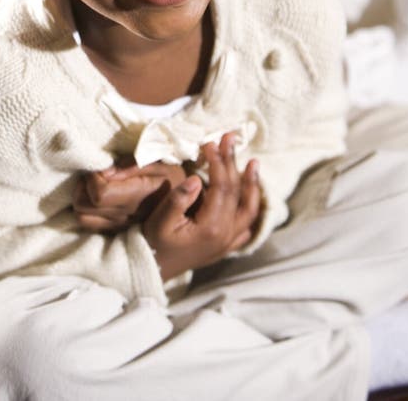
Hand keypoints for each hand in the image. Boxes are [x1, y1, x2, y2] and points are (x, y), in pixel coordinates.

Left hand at [73, 158, 186, 232]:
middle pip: (82, 207)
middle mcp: (125, 217)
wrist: (190, 206)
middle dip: (84, 187)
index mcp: (136, 198)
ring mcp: (119, 228)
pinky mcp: (117, 233)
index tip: (103, 169)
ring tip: (98, 187)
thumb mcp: (162, 162)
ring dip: (84, 199)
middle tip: (97, 176)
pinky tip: (102, 200)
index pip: (99, 194)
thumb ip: (133, 165)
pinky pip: (90, 226)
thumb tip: (106, 171)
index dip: (94, 178)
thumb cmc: (174, 178)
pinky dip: (89, 211)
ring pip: (82, 218)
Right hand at [142, 133, 260, 280]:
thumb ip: (178, 200)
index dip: (217, 162)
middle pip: (235, 192)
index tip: (210, 142)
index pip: (221, 186)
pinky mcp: (225, 246)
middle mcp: (225, 234)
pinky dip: (251, 209)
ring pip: (248, 210)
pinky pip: (246, 227)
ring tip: (254, 163)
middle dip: (233, 162)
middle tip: (230, 138)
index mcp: (211, 226)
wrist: (153, 271)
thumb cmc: (153, 243)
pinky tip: (252, 196)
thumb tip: (197, 179)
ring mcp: (228, 242)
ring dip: (252, 185)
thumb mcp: (159, 221)